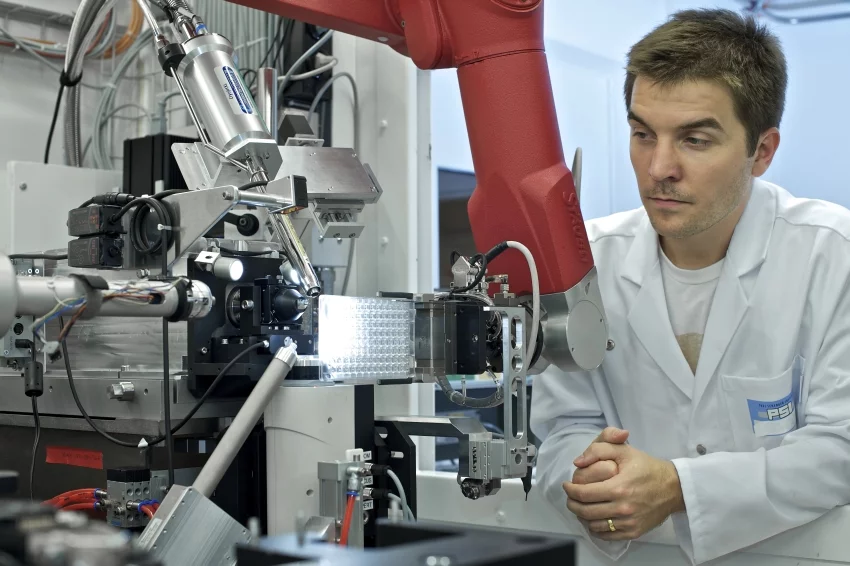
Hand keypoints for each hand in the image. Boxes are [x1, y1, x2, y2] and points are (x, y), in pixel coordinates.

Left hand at [563, 428, 684, 540]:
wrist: (674, 487)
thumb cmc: (647, 467)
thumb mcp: (624, 451)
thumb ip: (599, 450)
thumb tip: (577, 462)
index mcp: (619, 487)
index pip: (584, 494)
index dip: (570, 490)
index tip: (567, 485)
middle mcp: (623, 508)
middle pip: (586, 511)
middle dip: (572, 503)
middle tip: (570, 497)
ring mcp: (629, 522)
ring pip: (594, 525)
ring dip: (582, 516)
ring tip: (580, 507)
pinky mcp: (634, 531)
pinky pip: (607, 535)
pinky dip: (595, 528)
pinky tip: (593, 519)